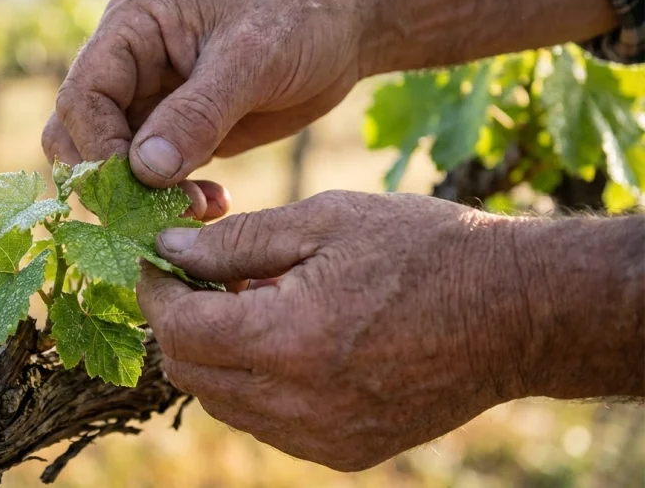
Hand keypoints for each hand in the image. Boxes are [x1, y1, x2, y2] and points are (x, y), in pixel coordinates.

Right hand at [41, 0, 362, 187]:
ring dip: (144, 199)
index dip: (101, 150)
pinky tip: (215, 204)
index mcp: (131, 28)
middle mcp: (128, 64)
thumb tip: (145, 170)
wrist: (343, 26)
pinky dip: (172, 200)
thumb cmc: (298, 18)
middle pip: (79, 137)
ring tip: (197, 210)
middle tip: (163, 212)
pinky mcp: (176, 134)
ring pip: (112, 165)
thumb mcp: (251, 59)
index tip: (142, 188)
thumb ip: (197, 114)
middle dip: (114, 182)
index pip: (82, 99)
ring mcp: (149, 101)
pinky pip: (151, 179)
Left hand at [137, 191, 534, 470]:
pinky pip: (268, 424)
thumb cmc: (423, 250)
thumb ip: (236, 242)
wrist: (515, 311)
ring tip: (250, 304)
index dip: (156, 292)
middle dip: (180, 323)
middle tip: (200, 279)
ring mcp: (323, 437)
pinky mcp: (346, 452)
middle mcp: (297, 403)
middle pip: (191, 373)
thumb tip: (170, 250)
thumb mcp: (324, 220)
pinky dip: (255, 385)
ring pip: (225, 403)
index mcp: (286, 338)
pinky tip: (286, 341)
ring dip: (216, 355)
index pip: (179, 329)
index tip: (158, 262)